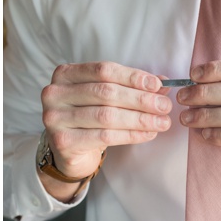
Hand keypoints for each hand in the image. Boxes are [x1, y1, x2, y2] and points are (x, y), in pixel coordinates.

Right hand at [40, 61, 171, 188]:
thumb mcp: (108, 97)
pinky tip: (149, 134)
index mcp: (66, 74)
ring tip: (162, 122)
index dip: (133, 77)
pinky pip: (105, 136)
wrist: (69, 150)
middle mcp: (55, 93)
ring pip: (107, 116)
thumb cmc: (90, 117)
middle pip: (106, 93)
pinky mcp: (62, 141)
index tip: (157, 85)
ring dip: (140, 119)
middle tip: (165, 106)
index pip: (104, 70)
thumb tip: (163, 83)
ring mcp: (55, 118)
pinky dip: (131, 135)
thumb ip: (132, 87)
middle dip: (141, 100)